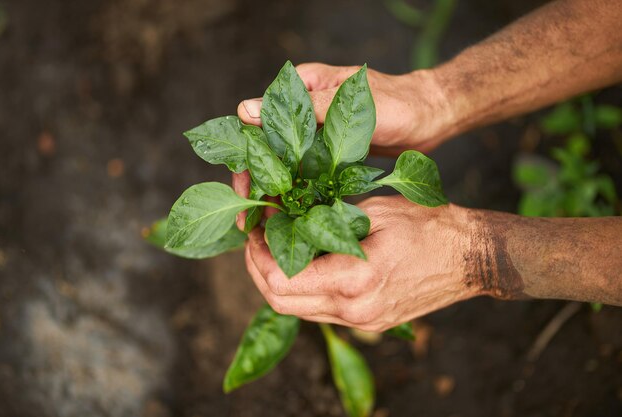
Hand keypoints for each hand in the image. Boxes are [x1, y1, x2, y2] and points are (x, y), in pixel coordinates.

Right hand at [233, 62, 453, 228]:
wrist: (431, 116)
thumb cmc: (396, 102)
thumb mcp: (347, 104)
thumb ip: (303, 108)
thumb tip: (245, 110)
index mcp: (301, 91)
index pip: (258, 124)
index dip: (246, 158)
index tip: (243, 188)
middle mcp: (303, 112)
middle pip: (267, 150)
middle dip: (257, 184)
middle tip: (248, 220)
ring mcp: (316, 134)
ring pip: (284, 166)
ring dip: (274, 194)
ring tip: (265, 226)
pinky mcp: (329, 153)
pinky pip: (305, 176)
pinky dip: (296, 194)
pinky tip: (289, 217)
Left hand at [243, 196, 477, 330]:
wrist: (470, 258)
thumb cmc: (429, 227)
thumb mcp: (375, 211)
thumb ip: (327, 220)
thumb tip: (287, 217)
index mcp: (354, 279)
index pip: (281, 281)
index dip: (257, 255)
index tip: (254, 229)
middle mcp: (354, 310)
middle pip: (281, 303)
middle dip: (258, 270)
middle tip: (255, 240)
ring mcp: (362, 322)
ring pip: (297, 311)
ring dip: (278, 282)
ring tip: (274, 248)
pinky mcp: (370, 323)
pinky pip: (320, 312)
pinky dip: (302, 290)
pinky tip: (303, 263)